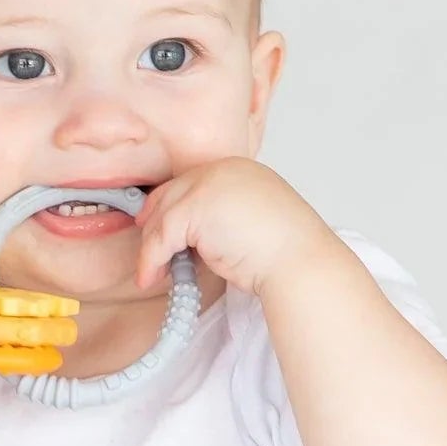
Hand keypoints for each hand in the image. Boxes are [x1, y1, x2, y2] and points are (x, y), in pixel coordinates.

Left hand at [133, 159, 340, 299]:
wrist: (299, 261)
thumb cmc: (281, 252)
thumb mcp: (245, 223)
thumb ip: (216, 219)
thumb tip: (184, 237)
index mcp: (238, 170)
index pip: (189, 184)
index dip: (167, 208)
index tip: (153, 230)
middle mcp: (223, 170)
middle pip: (170, 194)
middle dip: (153, 227)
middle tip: (147, 255)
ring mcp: (209, 184)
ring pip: (162, 217)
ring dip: (151, 249)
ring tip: (152, 274)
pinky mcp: (196, 206)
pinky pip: (161, 235)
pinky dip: (151, 259)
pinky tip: (152, 276)